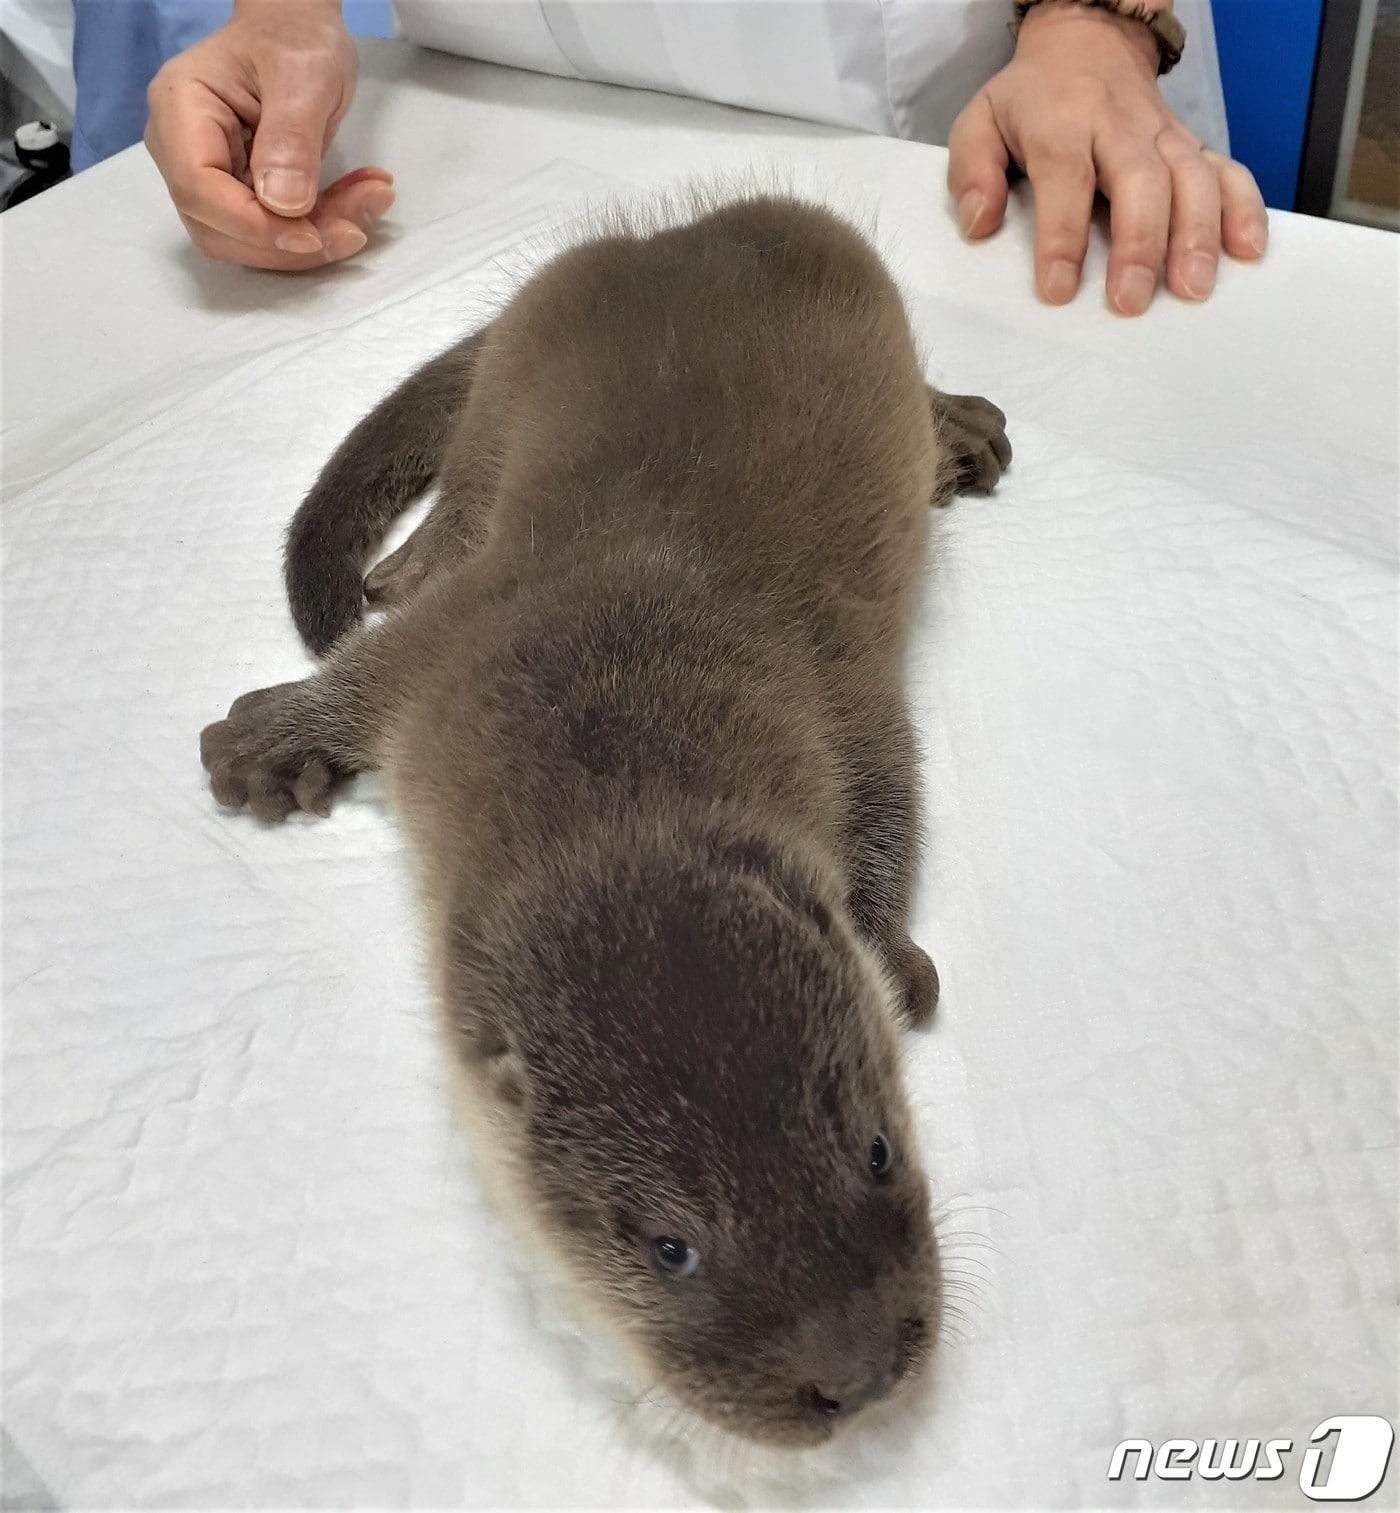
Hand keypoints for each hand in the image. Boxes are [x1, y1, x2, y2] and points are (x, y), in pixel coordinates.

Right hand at [145, 0, 393, 269]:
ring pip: (250, 240)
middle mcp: (181, 148)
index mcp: (181, 109)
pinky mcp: (238, 192)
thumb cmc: (293, 37)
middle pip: (220, 229)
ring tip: (368, 203)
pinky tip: (359, 201)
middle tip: (355, 227)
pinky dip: (320, 227)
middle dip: (290, 243)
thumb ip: (291, 138)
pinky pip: (274, 231)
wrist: (297, 31)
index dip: (252, 226)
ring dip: (312, 240)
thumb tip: (283, 206)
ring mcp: (208, 174)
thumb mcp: (304, 76)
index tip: (311, 236)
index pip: (198, 189)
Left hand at [947, 1, 1267, 313]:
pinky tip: (1247, 251)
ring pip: (1192, 179)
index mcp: (1063, 123)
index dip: (1063, 237)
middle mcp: (1120, 128)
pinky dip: (1243, 209)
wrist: (1087, 44)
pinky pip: (1227, 172)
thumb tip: (979, 225)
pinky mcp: (1191, 145)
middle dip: (1140, 244)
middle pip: (1141, 182)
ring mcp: (1163, 136)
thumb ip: (972, 171)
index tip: (1059, 289)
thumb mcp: (980, 120)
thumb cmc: (1030, 99)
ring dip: (1197, 235)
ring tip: (1193, 289)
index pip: (1066, 180)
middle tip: (1131, 301)